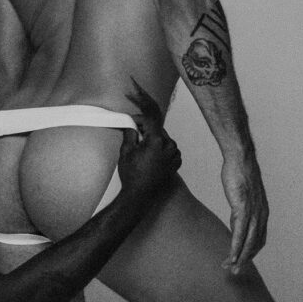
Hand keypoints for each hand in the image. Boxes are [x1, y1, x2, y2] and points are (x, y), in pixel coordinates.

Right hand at [117, 80, 181, 195]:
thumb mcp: (126, 152)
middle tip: (134, 129)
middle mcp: (170, 145)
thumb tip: (131, 123)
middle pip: (157, 128)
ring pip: (163, 138)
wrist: (140, 196)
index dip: (140, 109)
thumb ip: (130, 134)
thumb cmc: (131, 175)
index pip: (150, 117)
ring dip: (153, 138)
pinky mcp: (177, 162)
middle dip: (146, 127)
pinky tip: (150, 156)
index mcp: (157, 140)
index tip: (133, 104)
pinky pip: (169, 149)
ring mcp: (175, 154)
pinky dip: (161, 148)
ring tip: (141, 148)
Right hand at [221, 151, 267, 271]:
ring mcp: (252, 212)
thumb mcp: (243, 195)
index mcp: (262, 213)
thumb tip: (237, 220)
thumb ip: (241, 209)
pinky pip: (240, 233)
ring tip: (232, 268)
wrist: (241, 159)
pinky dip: (236, 247)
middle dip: (245, 260)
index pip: (260, 239)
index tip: (241, 261)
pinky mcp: (242, 209)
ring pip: (249, 242)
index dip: (251, 252)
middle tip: (236, 272)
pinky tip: (231, 255)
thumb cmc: (240, 174)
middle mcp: (261, 215)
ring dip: (240, 257)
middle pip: (256, 244)